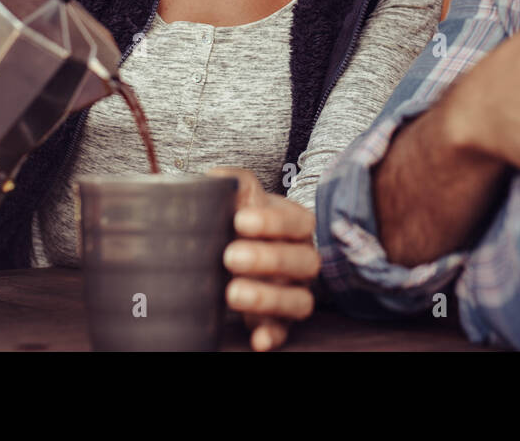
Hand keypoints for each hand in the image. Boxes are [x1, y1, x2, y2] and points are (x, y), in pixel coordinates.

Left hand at [208, 167, 318, 350]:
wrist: (241, 248)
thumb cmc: (243, 219)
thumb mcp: (242, 198)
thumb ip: (234, 185)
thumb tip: (216, 179)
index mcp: (297, 226)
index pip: (297, 223)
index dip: (273, 223)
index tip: (240, 220)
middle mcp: (303, 260)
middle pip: (303, 261)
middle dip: (268, 259)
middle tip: (230, 256)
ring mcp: (295, 291)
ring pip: (299, 301)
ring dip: (268, 298)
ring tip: (232, 293)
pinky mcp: (280, 321)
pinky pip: (284, 333)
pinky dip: (272, 336)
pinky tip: (258, 340)